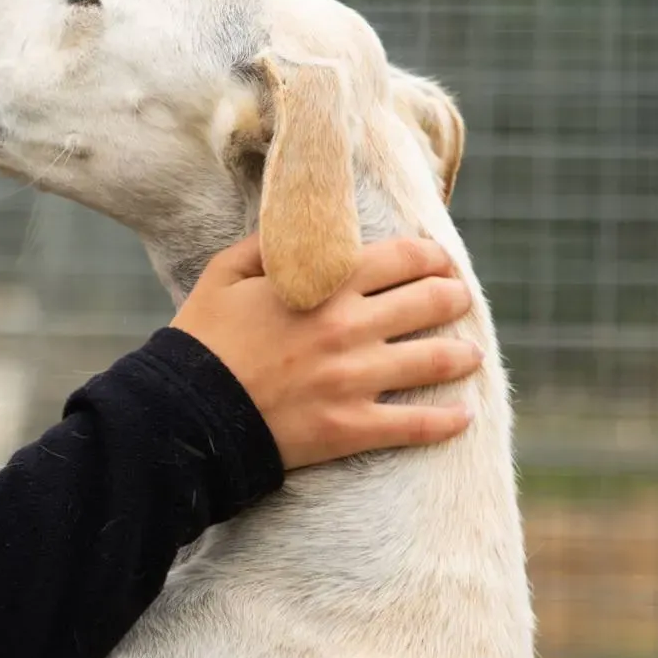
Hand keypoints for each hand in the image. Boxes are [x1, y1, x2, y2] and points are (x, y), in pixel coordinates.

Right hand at [170, 235, 481, 470]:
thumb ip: (268, 245)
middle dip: (453, 298)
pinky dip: (448, 421)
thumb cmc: (202, 341)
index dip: (431, 257)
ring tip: (472, 353)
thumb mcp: (224, 276)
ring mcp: (354, 379)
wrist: (186, 415)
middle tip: (459, 300)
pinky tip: (464, 416)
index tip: (439, 261)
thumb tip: (301, 230)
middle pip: (429, 302)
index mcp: (324, 285)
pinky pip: (417, 425)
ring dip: (462, 354)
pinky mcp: (351, 427)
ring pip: (435, 360)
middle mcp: (349, 327)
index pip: (402, 258)